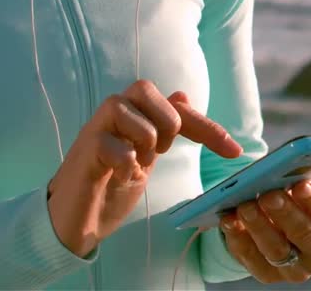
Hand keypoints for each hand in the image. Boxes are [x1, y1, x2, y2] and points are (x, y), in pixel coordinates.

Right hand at [46, 80, 242, 257]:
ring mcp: (96, 128)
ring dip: (144, 144)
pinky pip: (116, 145)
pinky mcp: (85, 149)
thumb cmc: (109, 188)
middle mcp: (112, 115)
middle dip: (165, 122)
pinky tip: (120, 176)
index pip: (177, 108)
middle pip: (145, 88)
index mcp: (132, 116)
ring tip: (134, 164)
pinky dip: (127, 164)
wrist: (75, 221)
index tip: (235, 152)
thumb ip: (163, 131)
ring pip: (131, 113)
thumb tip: (182, 95)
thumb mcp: (145, 160)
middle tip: (160, 151)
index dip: (208, 128)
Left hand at [218, 178, 310, 283]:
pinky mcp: (270, 275)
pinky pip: (252, 259)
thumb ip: (300, 180)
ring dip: (259, 225)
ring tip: (244, 206)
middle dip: (284, 213)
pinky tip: (228, 220)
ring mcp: (297, 269)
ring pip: (277, 249)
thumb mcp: (305, 188)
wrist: (283, 225)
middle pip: (305, 234)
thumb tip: (282, 169)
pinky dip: (238, 238)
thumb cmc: (298, 200)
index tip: (300, 185)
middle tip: (268, 195)